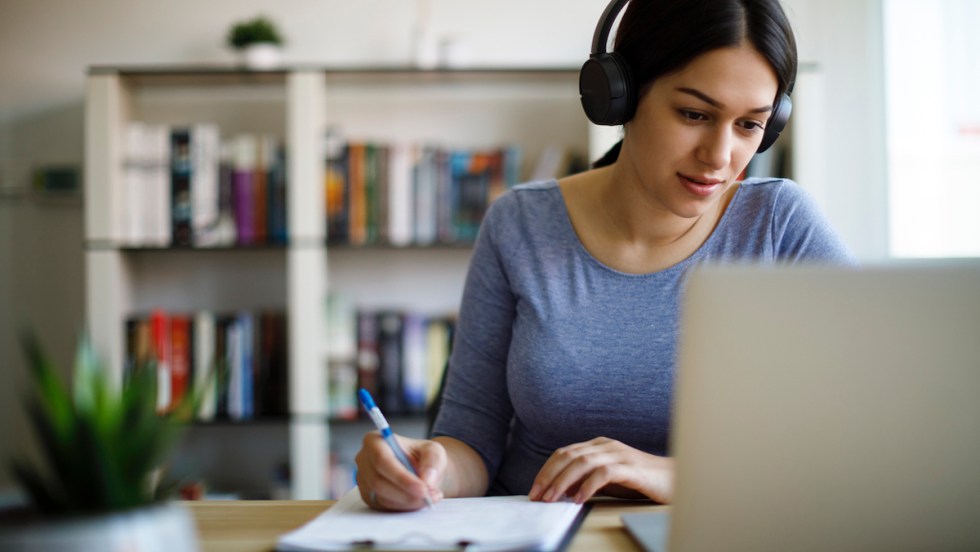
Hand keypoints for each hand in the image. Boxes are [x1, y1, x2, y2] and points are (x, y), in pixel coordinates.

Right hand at [354, 432, 446, 510]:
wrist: (420, 469)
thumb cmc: (421, 455)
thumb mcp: (433, 450)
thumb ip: (432, 461)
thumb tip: (427, 478)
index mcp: (374, 441)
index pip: (382, 460)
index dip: (401, 477)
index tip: (422, 488)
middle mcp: (364, 460)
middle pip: (379, 482)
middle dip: (407, 493)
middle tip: (430, 496)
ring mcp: (364, 480)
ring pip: (383, 497)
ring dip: (409, 501)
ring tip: (430, 497)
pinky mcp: (369, 497)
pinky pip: (385, 507)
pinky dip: (404, 506)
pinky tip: (419, 501)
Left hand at [528, 437, 673, 503]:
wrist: (675, 480)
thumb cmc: (640, 481)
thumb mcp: (608, 480)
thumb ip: (587, 480)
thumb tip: (561, 492)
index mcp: (598, 445)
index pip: (564, 453)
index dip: (546, 470)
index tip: (535, 490)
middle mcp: (606, 446)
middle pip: (568, 456)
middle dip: (548, 476)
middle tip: (537, 496)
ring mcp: (618, 454)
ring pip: (582, 463)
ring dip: (563, 482)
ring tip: (552, 499)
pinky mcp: (631, 468)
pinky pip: (603, 474)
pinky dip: (588, 486)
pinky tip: (579, 500)